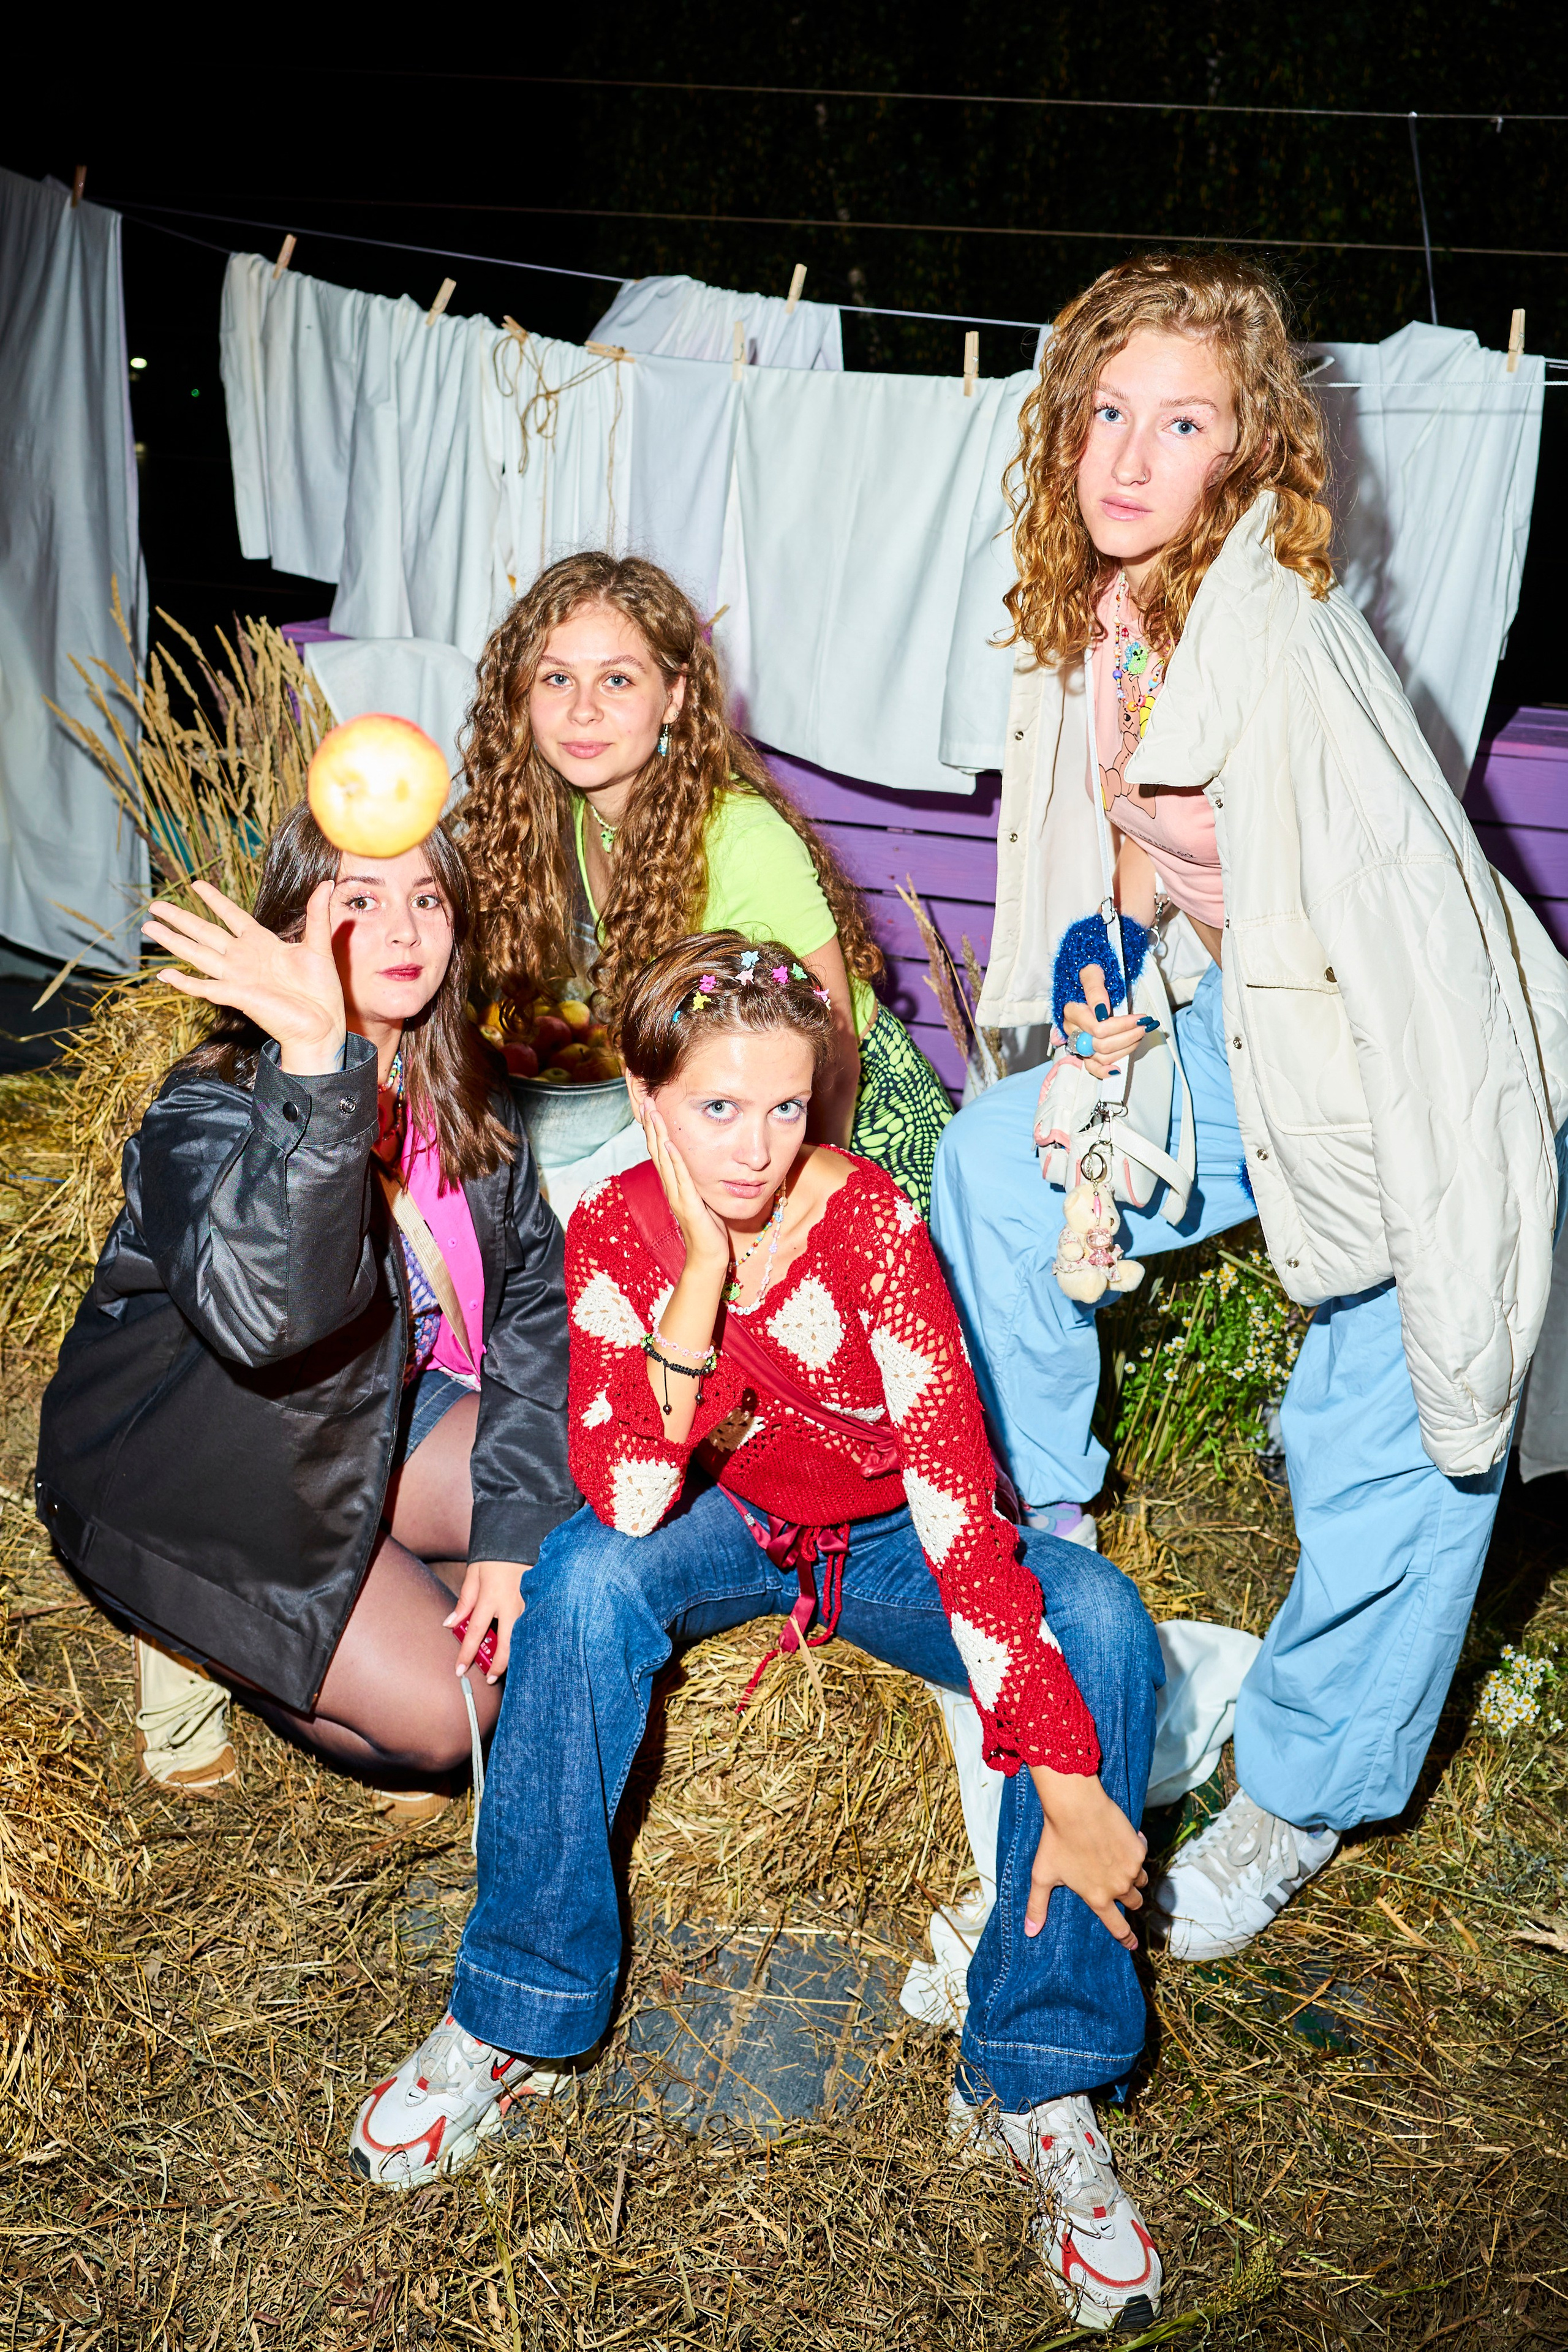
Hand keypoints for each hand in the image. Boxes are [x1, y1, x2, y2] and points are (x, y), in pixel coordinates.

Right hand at [143, 878, 345, 1074]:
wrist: (323, 1023)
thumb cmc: (320, 989)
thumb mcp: (319, 946)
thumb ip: (317, 915)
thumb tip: (327, 884)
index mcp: (261, 943)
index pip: (232, 915)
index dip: (215, 900)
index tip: (196, 884)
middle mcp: (244, 958)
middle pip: (205, 932)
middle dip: (180, 918)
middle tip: (155, 904)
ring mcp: (237, 977)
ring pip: (197, 954)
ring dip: (173, 941)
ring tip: (149, 927)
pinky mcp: (237, 996)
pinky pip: (205, 988)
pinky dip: (184, 983)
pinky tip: (164, 975)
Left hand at [444, 1558, 530, 1682]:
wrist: (522, 1536)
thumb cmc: (495, 1556)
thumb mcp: (473, 1575)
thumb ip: (464, 1601)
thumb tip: (450, 1624)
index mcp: (491, 1597)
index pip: (475, 1632)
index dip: (467, 1653)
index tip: (459, 1669)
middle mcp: (511, 1604)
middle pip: (505, 1644)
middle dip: (497, 1666)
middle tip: (490, 1678)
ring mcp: (528, 1604)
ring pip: (523, 1638)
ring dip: (514, 1655)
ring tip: (506, 1667)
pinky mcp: (539, 1602)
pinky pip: (533, 1627)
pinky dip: (527, 1640)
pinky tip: (524, 1648)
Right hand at [641, 1100, 728, 1270]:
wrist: (708, 1258)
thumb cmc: (708, 1229)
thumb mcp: (701, 1198)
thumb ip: (695, 1181)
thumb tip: (697, 1164)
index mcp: (673, 1185)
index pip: (660, 1151)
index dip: (654, 1129)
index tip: (649, 1107)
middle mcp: (670, 1187)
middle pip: (657, 1150)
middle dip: (651, 1125)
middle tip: (645, 1100)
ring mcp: (677, 1196)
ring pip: (664, 1159)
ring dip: (658, 1135)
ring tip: (653, 1112)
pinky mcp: (688, 1204)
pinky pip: (680, 1177)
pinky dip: (674, 1159)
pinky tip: (669, 1142)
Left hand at [1025, 1763, 1148, 1949]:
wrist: (1075, 1808)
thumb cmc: (1056, 1840)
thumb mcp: (1042, 1875)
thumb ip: (1037, 1906)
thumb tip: (1030, 1932)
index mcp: (1098, 1898)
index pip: (1117, 1927)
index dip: (1126, 1938)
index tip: (1132, 1945)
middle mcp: (1118, 1887)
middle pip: (1134, 1902)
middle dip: (1129, 1900)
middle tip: (1119, 1889)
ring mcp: (1131, 1868)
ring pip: (1140, 1880)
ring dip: (1133, 1877)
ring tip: (1117, 1863)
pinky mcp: (1138, 1848)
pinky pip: (1142, 1855)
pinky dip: (1134, 1850)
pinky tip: (1120, 1839)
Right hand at [1061, 961, 1154, 1081]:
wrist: (1086, 980)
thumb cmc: (1091, 975)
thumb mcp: (1092, 972)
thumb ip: (1094, 989)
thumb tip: (1101, 1010)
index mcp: (1072, 1011)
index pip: (1098, 1028)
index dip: (1123, 1026)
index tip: (1141, 1017)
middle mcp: (1073, 1030)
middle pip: (1101, 1044)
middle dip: (1128, 1036)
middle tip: (1145, 1026)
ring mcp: (1079, 1042)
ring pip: (1101, 1056)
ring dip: (1125, 1049)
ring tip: (1139, 1035)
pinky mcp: (1085, 1051)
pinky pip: (1092, 1067)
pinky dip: (1105, 1071)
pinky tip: (1118, 1069)